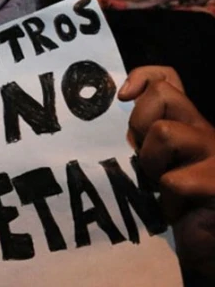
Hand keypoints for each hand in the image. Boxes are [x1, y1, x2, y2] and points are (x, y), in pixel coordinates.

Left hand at [121, 68, 214, 280]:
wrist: (210, 247)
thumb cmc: (177, 205)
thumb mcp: (153, 163)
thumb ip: (143, 135)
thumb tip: (118, 106)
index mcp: (189, 124)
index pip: (168, 78)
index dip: (143, 76)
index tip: (123, 97)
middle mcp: (206, 131)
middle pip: (163, 94)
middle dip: (139, 125)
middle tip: (148, 159)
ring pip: (164, 132)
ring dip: (151, 163)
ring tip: (162, 185)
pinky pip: (173, 180)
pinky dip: (167, 201)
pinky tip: (178, 211)